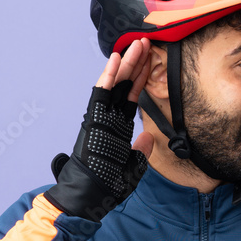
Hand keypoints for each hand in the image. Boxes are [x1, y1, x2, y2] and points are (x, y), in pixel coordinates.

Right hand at [43, 39, 154, 221]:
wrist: (88, 197)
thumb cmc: (105, 187)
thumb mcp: (131, 169)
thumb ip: (140, 152)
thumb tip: (149, 138)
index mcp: (116, 127)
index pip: (132, 97)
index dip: (142, 79)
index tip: (151, 61)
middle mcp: (108, 118)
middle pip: (125, 85)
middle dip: (137, 64)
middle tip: (146, 43)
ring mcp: (100, 117)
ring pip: (115, 83)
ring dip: (126, 63)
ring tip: (137, 44)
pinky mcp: (93, 119)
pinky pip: (102, 92)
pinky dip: (109, 75)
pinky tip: (117, 58)